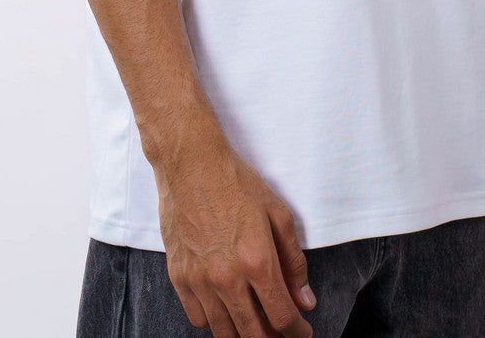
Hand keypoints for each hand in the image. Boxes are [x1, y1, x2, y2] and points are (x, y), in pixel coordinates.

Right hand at [155, 132, 315, 336]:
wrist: (191, 164)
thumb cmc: (236, 182)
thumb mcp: (277, 213)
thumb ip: (293, 261)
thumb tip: (305, 299)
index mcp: (257, 261)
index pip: (282, 316)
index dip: (297, 331)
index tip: (302, 331)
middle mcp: (227, 278)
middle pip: (254, 334)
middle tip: (282, 334)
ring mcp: (200, 281)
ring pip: (224, 333)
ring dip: (244, 336)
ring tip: (256, 327)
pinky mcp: (179, 277)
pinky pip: (199, 318)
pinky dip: (215, 322)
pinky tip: (226, 310)